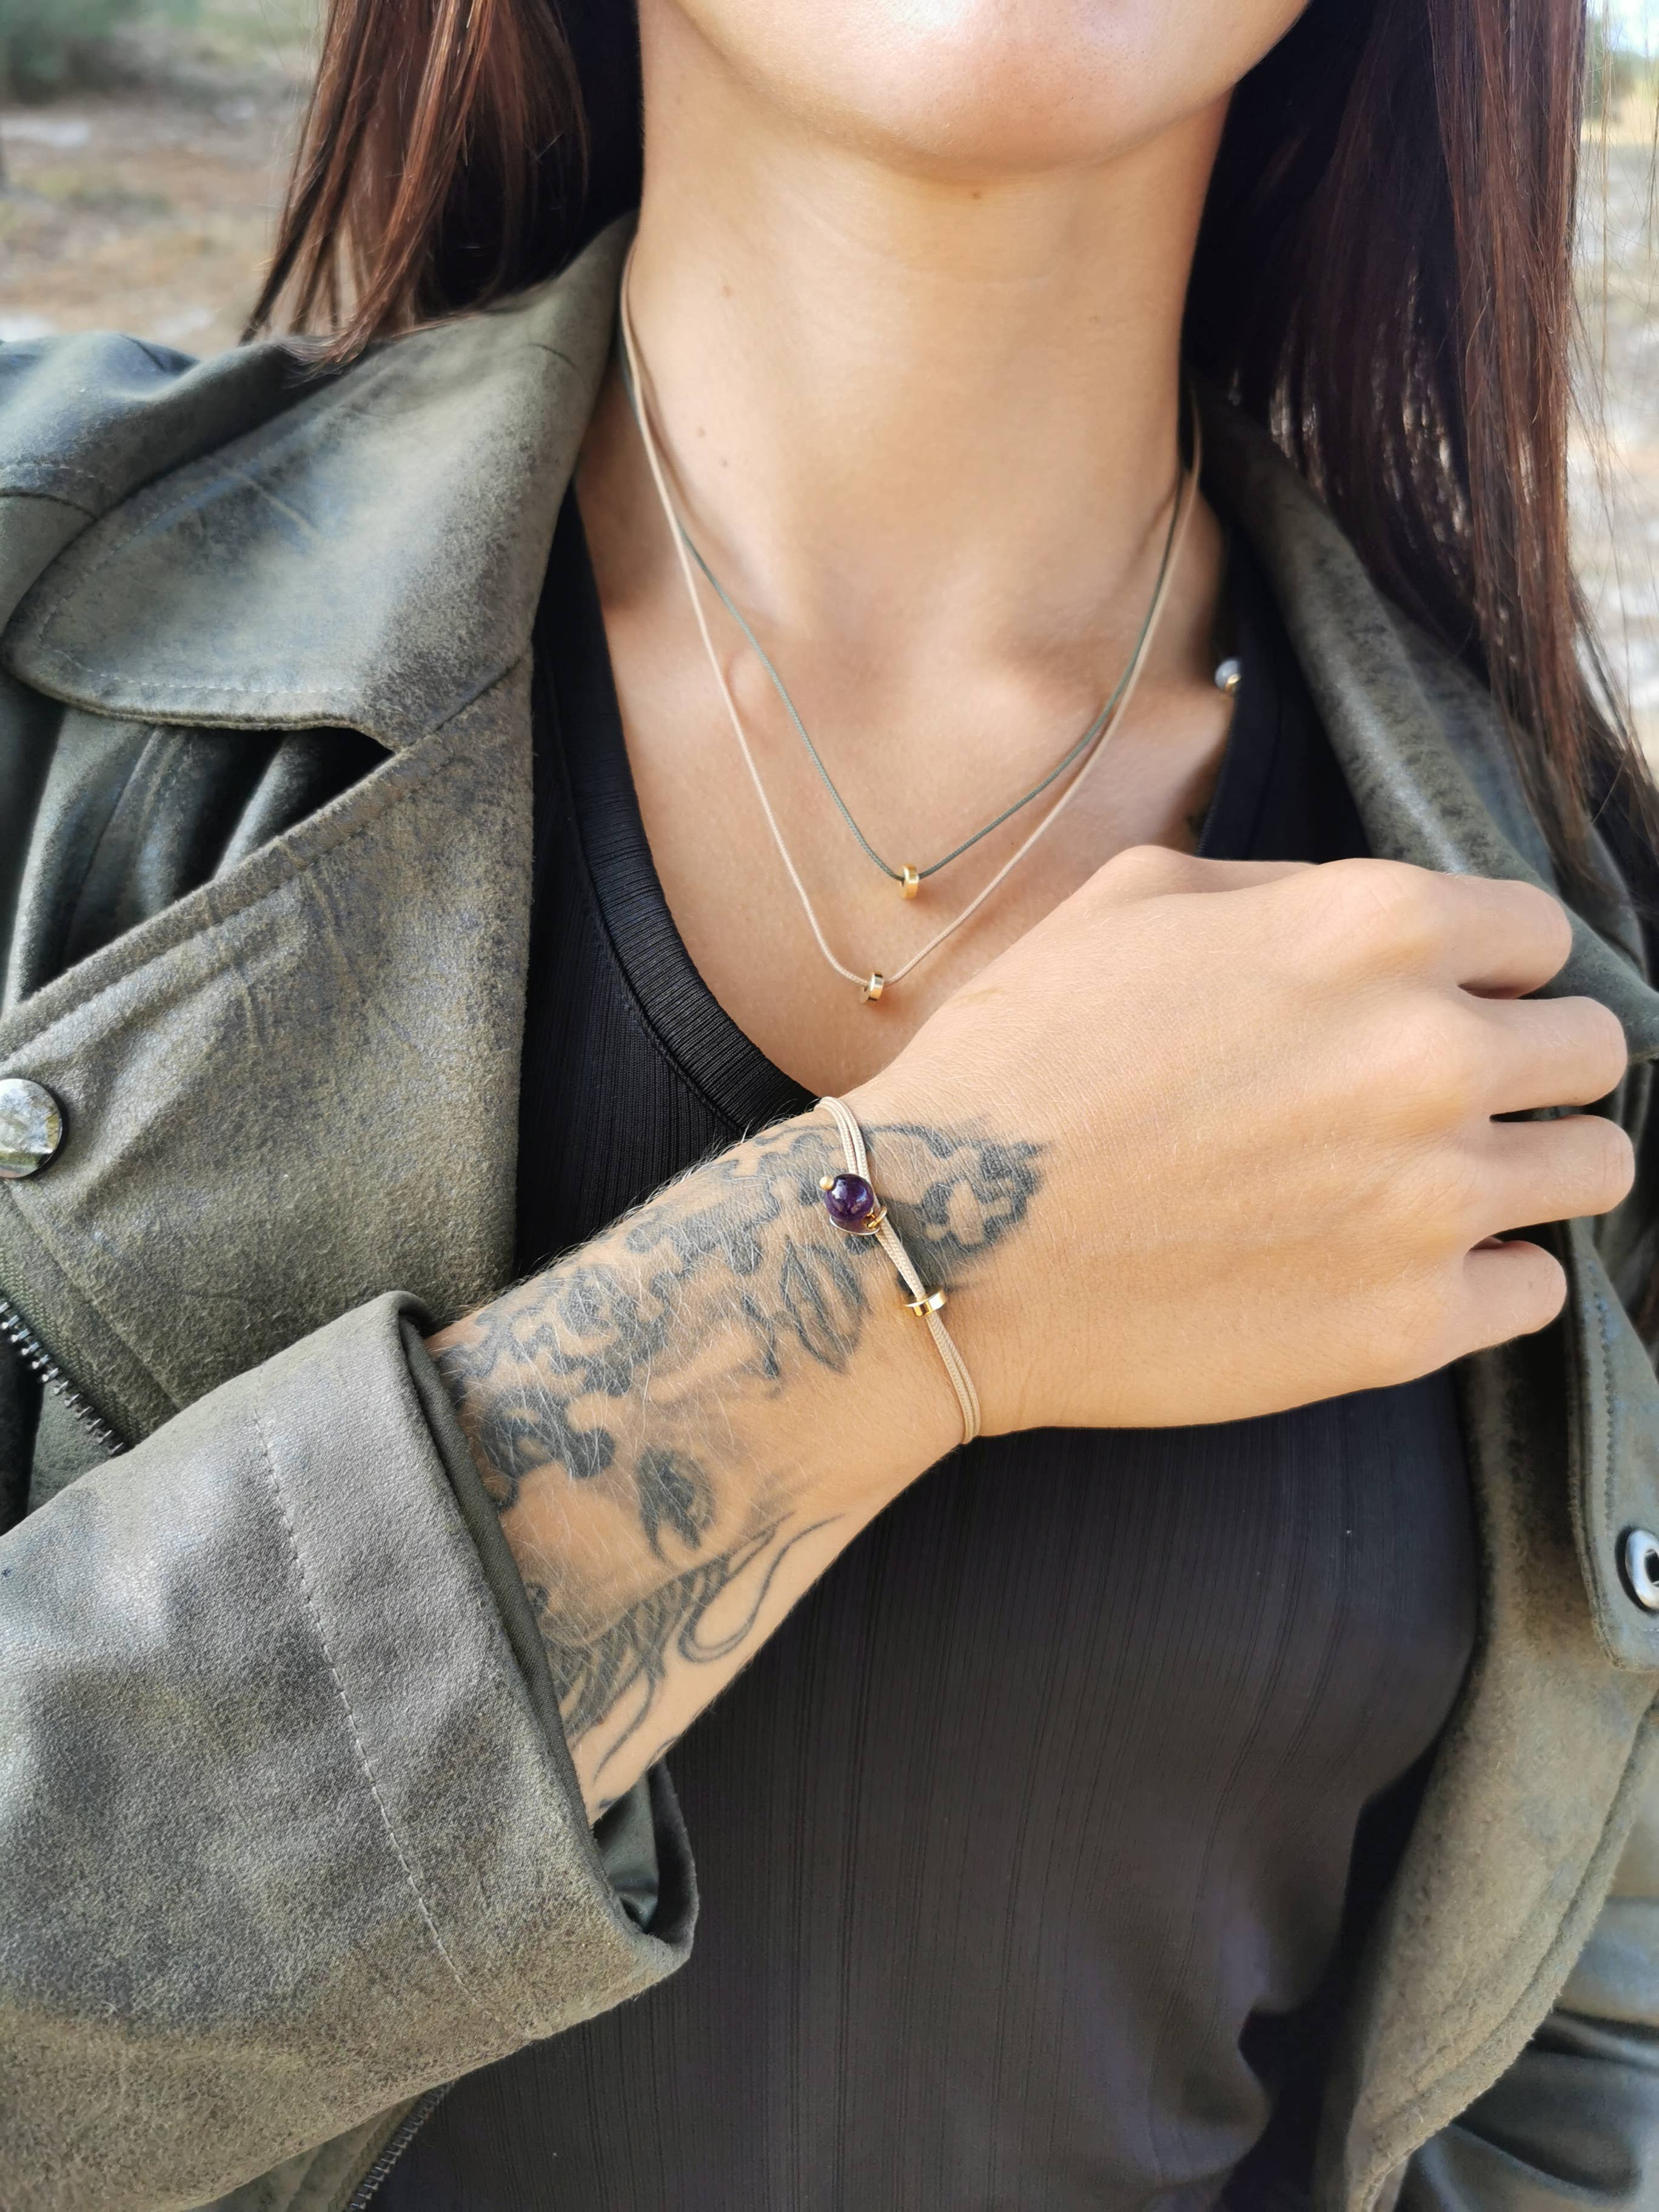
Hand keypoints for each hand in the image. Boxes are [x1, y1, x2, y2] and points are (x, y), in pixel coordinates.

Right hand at [850, 850, 1632, 1432]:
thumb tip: (1385, 927)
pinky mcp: (1410, 1326)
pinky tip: (1402, 1265)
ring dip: (1533, 1169)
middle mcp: (1432, 1054)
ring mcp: (1431, 1199)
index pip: (1540, 935)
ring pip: (1597, 1169)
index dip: (1491, 972)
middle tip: (1445, 1102)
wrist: (940, 1238)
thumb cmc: (1020, 1060)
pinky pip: (1536, 1292)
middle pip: (1595, 1050)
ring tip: (1441, 1186)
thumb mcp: (1133, 901)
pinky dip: (1487, 1277)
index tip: (1451, 1008)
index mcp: (1374, 929)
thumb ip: (1289, 892)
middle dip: (1532, 1067)